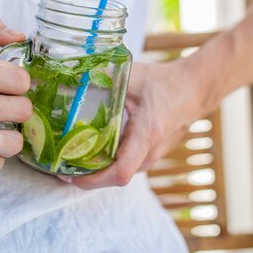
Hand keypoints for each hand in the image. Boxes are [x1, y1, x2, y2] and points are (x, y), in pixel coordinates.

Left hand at [68, 59, 205, 188]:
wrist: (196, 88)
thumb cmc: (166, 82)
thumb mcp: (133, 76)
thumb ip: (103, 76)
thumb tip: (71, 73)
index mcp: (145, 135)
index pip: (119, 173)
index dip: (91, 180)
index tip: (67, 174)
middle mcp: (148, 154)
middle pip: (112, 178)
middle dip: (83, 176)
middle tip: (56, 164)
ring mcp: (150, 157)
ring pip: (116, 173)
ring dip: (92, 170)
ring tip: (66, 158)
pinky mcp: (148, 155)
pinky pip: (123, 166)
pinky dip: (103, 163)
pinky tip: (86, 150)